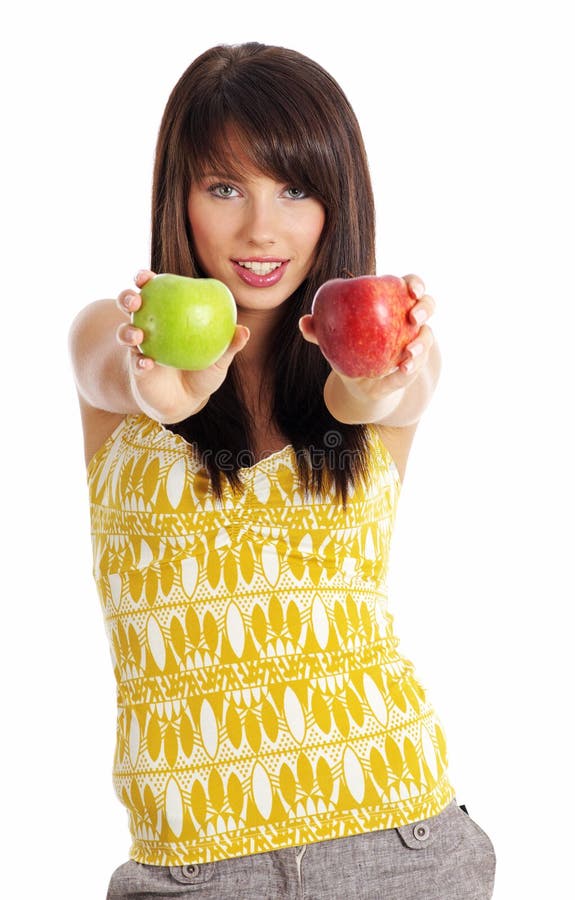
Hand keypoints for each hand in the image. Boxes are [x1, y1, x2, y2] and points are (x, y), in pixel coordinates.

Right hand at [115, 269, 249, 422]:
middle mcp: (148, 328)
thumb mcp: (220, 358)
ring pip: (125, 333)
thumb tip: (245, 331)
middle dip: (127, 298)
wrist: (187, 399)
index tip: (146, 276)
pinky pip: (136, 363)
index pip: (154, 291)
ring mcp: (140, 348)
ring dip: (127, 331)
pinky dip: (140, 362)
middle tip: (134, 299)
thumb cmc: (204, 371)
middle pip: (130, 306)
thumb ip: (230, 344)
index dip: (145, 279)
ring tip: (137, 335)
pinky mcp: (138, 370)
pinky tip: (146, 363)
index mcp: (167, 316)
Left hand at [299, 273, 434, 401]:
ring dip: (420, 345)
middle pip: (427, 307)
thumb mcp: (334, 337)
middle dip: (424, 309)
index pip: (410, 286)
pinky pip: (413, 368)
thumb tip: (304, 322)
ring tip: (409, 353)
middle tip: (413, 318)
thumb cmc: (349, 347)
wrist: (359, 380)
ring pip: (426, 339)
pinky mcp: (411, 369)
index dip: (415, 284)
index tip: (411, 289)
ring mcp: (414, 345)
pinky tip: (402, 369)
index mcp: (394, 304)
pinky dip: (408, 368)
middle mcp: (409, 323)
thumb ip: (321, 329)